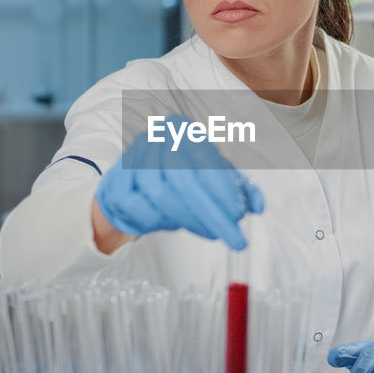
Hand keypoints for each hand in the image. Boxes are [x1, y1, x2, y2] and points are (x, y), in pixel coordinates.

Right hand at [95, 115, 263, 249]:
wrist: (132, 186)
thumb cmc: (180, 180)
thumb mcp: (214, 180)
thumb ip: (239, 190)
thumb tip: (258, 206)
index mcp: (184, 131)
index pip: (206, 161)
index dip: (223, 191)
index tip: (239, 217)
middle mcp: (157, 139)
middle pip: (184, 179)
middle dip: (211, 214)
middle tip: (235, 241)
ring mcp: (133, 160)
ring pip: (161, 195)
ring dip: (189, 219)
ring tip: (208, 231)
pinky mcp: (115, 183)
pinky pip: (139, 209)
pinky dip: (160, 222)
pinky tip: (174, 224)